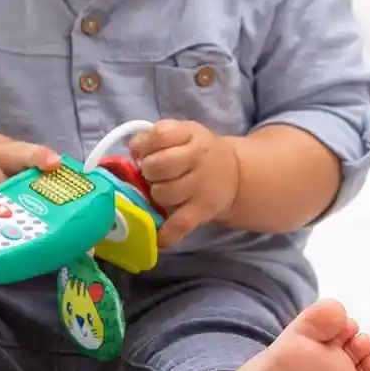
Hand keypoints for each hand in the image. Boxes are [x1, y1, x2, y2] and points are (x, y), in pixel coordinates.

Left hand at [130, 120, 240, 249]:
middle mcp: (199, 157)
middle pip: (158, 166)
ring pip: (162, 194)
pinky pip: (180, 224)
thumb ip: (156, 137)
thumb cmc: (198, 152)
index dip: (143, 145)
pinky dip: (166, 234)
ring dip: (155, 195)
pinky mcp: (203, 210)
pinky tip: (158, 237)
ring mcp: (202, 185)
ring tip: (163, 192)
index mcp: (191, 134)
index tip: (143, 153)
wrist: (235, 174)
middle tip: (153, 175)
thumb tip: (134, 151)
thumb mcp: (183, 133)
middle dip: (148, 172)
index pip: (159, 135)